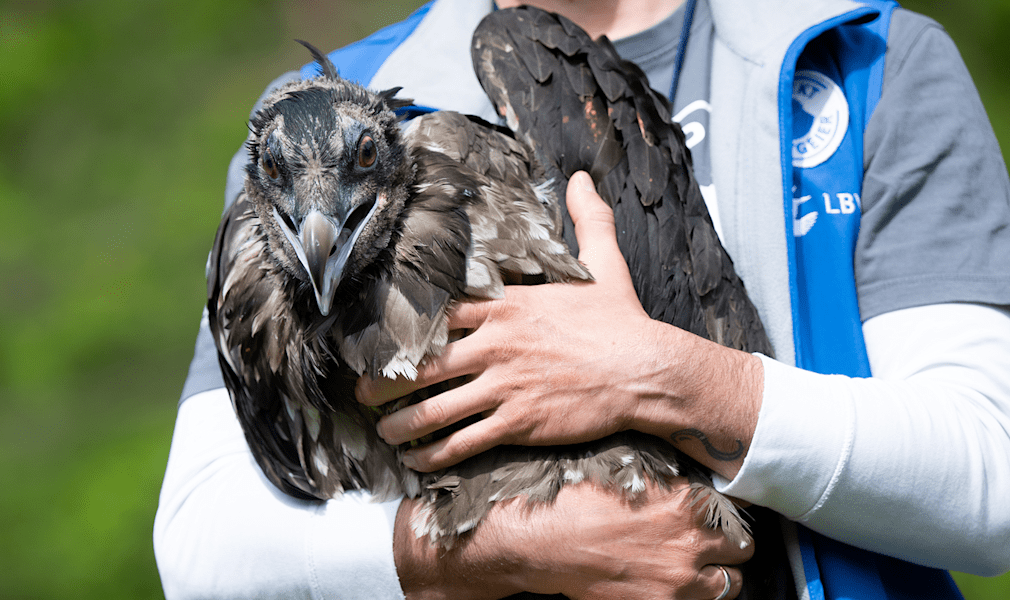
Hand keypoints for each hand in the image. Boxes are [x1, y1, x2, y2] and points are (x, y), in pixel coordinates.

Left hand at [357, 171, 762, 477]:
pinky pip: (464, 441)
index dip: (404, 329)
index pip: (439, 313)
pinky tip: (422, 461)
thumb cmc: (623, 320)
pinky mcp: (519, 421)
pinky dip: (436, 454)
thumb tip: (581, 178)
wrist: (647, 369)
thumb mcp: (604, 262)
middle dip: (386, 381)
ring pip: (435, 408)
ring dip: (402, 423)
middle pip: (423, 363)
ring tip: (386, 433)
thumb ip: (587, 219)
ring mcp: (504, 384)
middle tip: (363, 393)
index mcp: (508, 306)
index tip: (381, 342)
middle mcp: (496, 344)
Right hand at [394, 478, 753, 599]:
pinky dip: (691, 596)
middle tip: (710, 542)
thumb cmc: (577, 500)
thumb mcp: (626, 470)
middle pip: (741, 548)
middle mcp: (691, 543)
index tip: (719, 514)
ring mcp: (679, 581)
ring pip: (729, 583)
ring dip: (716, 574)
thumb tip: (688, 469)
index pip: (736, 509)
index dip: (726, 511)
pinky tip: (672, 584)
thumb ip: (666, 475)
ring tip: (695, 567)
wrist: (543, 541)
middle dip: (727, 545)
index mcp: (686, 504)